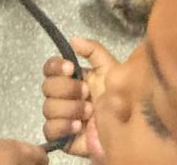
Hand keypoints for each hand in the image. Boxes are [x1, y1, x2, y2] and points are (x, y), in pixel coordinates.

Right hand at [41, 38, 118, 157]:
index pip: (51, 68)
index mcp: (73, 79)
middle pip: (47, 86)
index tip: (70, 68)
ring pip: (48, 107)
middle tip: (86, 93)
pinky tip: (78, 126)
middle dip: (67, 89)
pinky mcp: (62, 137)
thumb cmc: (122, 100)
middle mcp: (65, 97)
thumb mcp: (111, 69)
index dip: (55, 67)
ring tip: (89, 112)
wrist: (129, 131)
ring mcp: (62, 117)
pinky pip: (49, 129)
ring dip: (70, 108)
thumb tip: (72, 39)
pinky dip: (63, 125)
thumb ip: (94, 51)